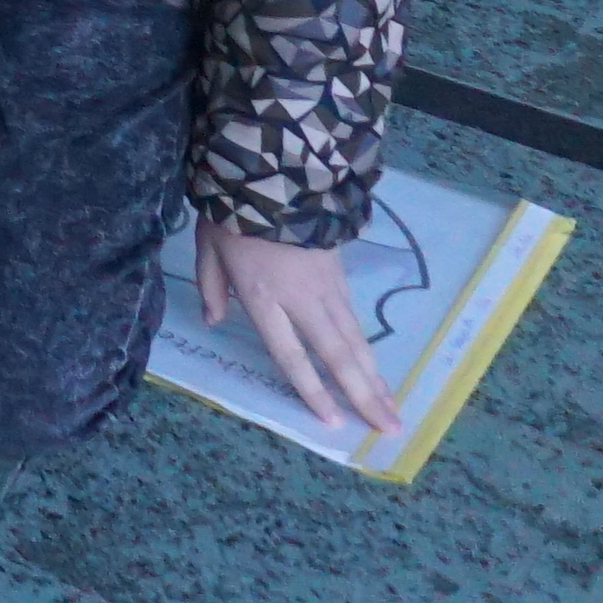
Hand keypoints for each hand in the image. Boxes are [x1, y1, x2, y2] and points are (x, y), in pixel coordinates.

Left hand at [196, 224, 405, 435]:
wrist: (276, 173)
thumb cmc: (234, 213)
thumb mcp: (208, 247)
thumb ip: (212, 287)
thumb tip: (215, 321)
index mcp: (264, 297)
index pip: (291, 354)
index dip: (312, 390)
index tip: (334, 421)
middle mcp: (302, 299)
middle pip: (337, 355)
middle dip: (364, 395)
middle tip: (389, 429)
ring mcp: (327, 288)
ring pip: (355, 340)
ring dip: (375, 378)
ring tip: (393, 410)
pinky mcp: (341, 275)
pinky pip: (356, 321)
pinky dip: (368, 350)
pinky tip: (377, 371)